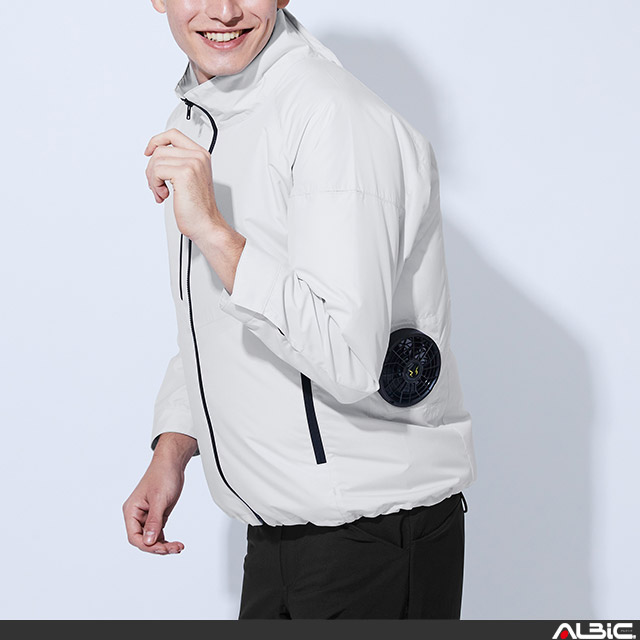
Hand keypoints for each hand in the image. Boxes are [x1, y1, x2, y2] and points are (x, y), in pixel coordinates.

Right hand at [122, 453, 187, 555]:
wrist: (172, 463)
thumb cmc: (162, 475)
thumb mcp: (159, 499)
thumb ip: (153, 521)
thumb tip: (148, 541)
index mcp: (131, 510)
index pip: (134, 536)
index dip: (147, 545)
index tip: (162, 549)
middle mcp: (137, 515)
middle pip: (143, 540)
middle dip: (158, 546)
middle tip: (174, 548)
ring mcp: (147, 516)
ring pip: (152, 538)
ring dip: (164, 545)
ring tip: (178, 547)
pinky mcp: (157, 514)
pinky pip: (158, 532)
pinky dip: (165, 539)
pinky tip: (174, 544)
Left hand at [144, 128, 226, 242]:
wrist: (206, 224)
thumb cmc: (198, 208)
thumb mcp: (189, 179)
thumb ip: (177, 164)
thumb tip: (155, 158)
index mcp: (201, 155)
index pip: (173, 135)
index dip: (157, 141)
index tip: (149, 152)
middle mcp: (198, 157)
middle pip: (161, 149)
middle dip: (152, 169)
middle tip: (157, 186)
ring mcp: (192, 163)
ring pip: (156, 160)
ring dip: (153, 179)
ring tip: (161, 193)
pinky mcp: (184, 173)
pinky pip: (157, 171)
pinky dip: (155, 185)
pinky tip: (164, 195)